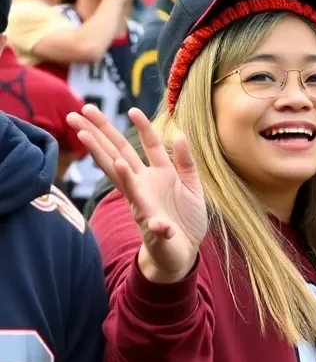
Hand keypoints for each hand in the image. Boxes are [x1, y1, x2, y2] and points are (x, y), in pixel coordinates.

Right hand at [67, 105, 206, 281]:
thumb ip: (185, 162)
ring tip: (85, 137)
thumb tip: (180, 133)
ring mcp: (142, 203)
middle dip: (99, 132)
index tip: (131, 108)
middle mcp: (143, 185)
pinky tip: (122, 170)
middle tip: (77, 111)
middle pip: (117, 153)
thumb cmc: (185, 218)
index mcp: (157, 174)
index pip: (143, 146)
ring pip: (118, 175)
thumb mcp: (191, 185)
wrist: (184, 252)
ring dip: (102, 154)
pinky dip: (135, 192)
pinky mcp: (150, 224)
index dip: (140, 127)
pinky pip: (142, 204)